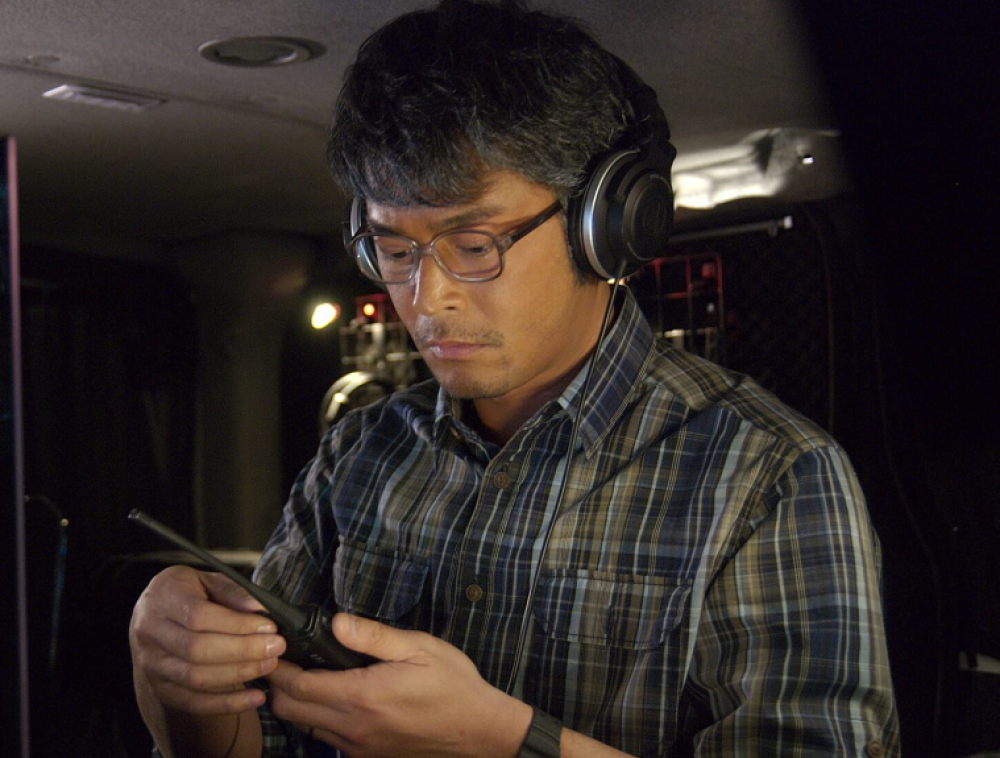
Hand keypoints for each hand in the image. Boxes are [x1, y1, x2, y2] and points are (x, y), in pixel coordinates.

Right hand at [129, 565, 286, 714]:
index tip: (269, 627)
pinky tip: (255, 698)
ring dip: (238, 674)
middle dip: (242, 651)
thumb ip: (233, 591)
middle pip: (197, 650)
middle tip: (276, 647)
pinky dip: (227, 704)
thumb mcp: (207, 579)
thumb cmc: (188, 592)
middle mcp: (149, 633)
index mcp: (162, 598)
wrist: (153, 612)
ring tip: (270, 665)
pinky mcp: (160, 688)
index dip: (236, 624)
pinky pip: (193, 703)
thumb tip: (261, 609)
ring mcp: (151, 664)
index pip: (199, 616)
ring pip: (195, 678)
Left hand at [267, 614, 532, 757]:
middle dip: (279, 685)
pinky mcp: (369, 756)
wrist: (480, 733)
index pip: (298, 686)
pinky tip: (333, 698)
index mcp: (362, 697)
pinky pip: (328, 739)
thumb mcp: (419, 648)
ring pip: (306, 727)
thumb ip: (373, 637)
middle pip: (291, 711)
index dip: (278, 667)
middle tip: (283, 659)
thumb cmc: (453, 686)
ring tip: (304, 675)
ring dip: (296, 703)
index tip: (274, 648)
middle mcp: (353, 727)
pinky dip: (318, 719)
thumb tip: (336, 623)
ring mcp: (359, 747)